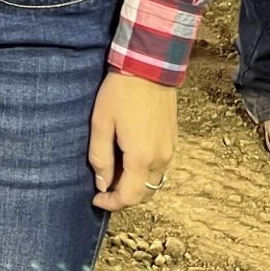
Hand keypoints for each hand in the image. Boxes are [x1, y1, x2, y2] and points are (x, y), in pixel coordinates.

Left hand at [89, 71, 178, 210]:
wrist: (150, 66)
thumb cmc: (121, 92)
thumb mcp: (101, 123)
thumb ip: (100, 157)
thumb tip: (102, 184)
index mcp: (141, 157)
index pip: (129, 197)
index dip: (111, 204)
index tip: (96, 199)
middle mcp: (161, 158)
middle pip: (145, 194)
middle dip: (124, 198)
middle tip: (104, 188)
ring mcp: (170, 150)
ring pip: (154, 182)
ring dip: (135, 186)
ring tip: (114, 174)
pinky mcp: (173, 140)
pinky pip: (160, 168)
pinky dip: (145, 173)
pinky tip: (129, 161)